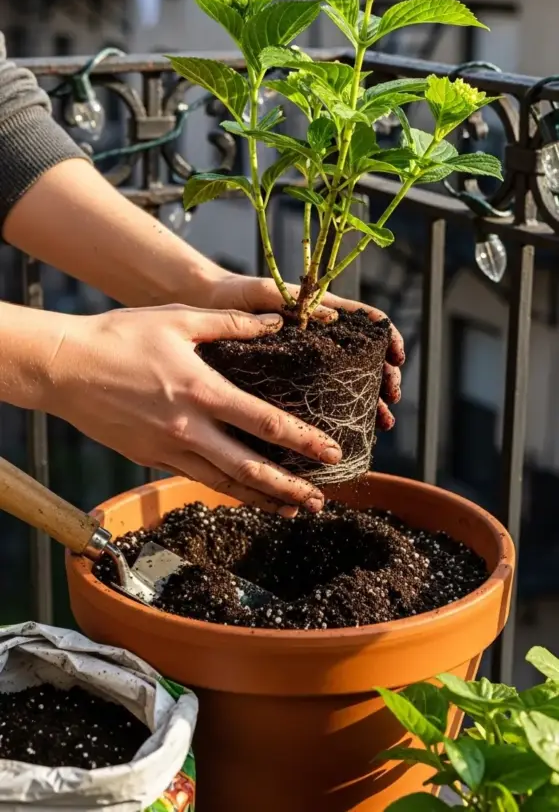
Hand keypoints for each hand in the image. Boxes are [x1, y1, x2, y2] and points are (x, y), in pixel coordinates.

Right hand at [45, 305, 340, 513]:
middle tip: (320, 500)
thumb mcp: (178, 319)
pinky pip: (194, 477)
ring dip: (260, 498)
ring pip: (222, 482)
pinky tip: (242, 492)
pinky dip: (224, 488)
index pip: (264, 422)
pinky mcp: (148, 457)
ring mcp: (166, 448)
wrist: (65, 367)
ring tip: (291, 509)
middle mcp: (187, 428)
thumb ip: (231, 323)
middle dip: (290, 487)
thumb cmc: (120, 336)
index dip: (302, 441)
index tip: (331, 452)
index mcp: (201, 391)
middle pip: (249, 467)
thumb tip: (276, 322)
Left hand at [205, 275, 403, 430]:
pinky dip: (339, 413)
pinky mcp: (287, 380)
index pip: (365, 321)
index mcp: (319, 311)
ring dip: (370, 401)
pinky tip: (348, 430)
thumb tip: (332, 318)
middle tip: (391, 401)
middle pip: (365, 358)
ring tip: (381, 423)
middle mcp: (319, 337)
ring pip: (348, 382)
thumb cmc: (235, 294)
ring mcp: (306, 360)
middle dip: (384, 379)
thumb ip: (293, 302)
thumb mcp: (264, 292)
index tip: (397, 357)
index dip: (387, 338)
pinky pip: (320, 397)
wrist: (204, 306)